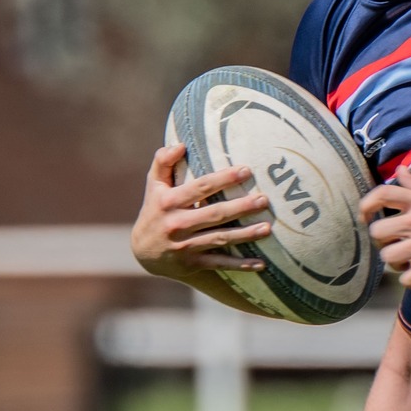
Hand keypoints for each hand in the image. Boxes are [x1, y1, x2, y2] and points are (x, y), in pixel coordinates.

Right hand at [132, 144, 271, 286]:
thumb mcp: (154, 185)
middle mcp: (177, 224)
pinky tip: (260, 263)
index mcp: (169, 202)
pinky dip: (240, 265)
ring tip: (267, 228)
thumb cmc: (155, 210)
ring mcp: (185, 245)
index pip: (200, 188)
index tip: (246, 171)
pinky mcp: (193, 263)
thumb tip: (180, 145)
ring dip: (245, 235)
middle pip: (215, 214)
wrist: (143, 252)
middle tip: (264, 200)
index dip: (223, 179)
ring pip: (220, 239)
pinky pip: (219, 264)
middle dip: (241, 207)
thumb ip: (163, 162)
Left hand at [361, 166, 410, 287]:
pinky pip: (405, 278)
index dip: (366, 206)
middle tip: (394, 245)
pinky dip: (409, 280)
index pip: (382, 194)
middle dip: (382, 242)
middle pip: (377, 231)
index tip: (365, 217)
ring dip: (394, 263)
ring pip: (388, 257)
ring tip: (407, 262)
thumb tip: (400, 169)